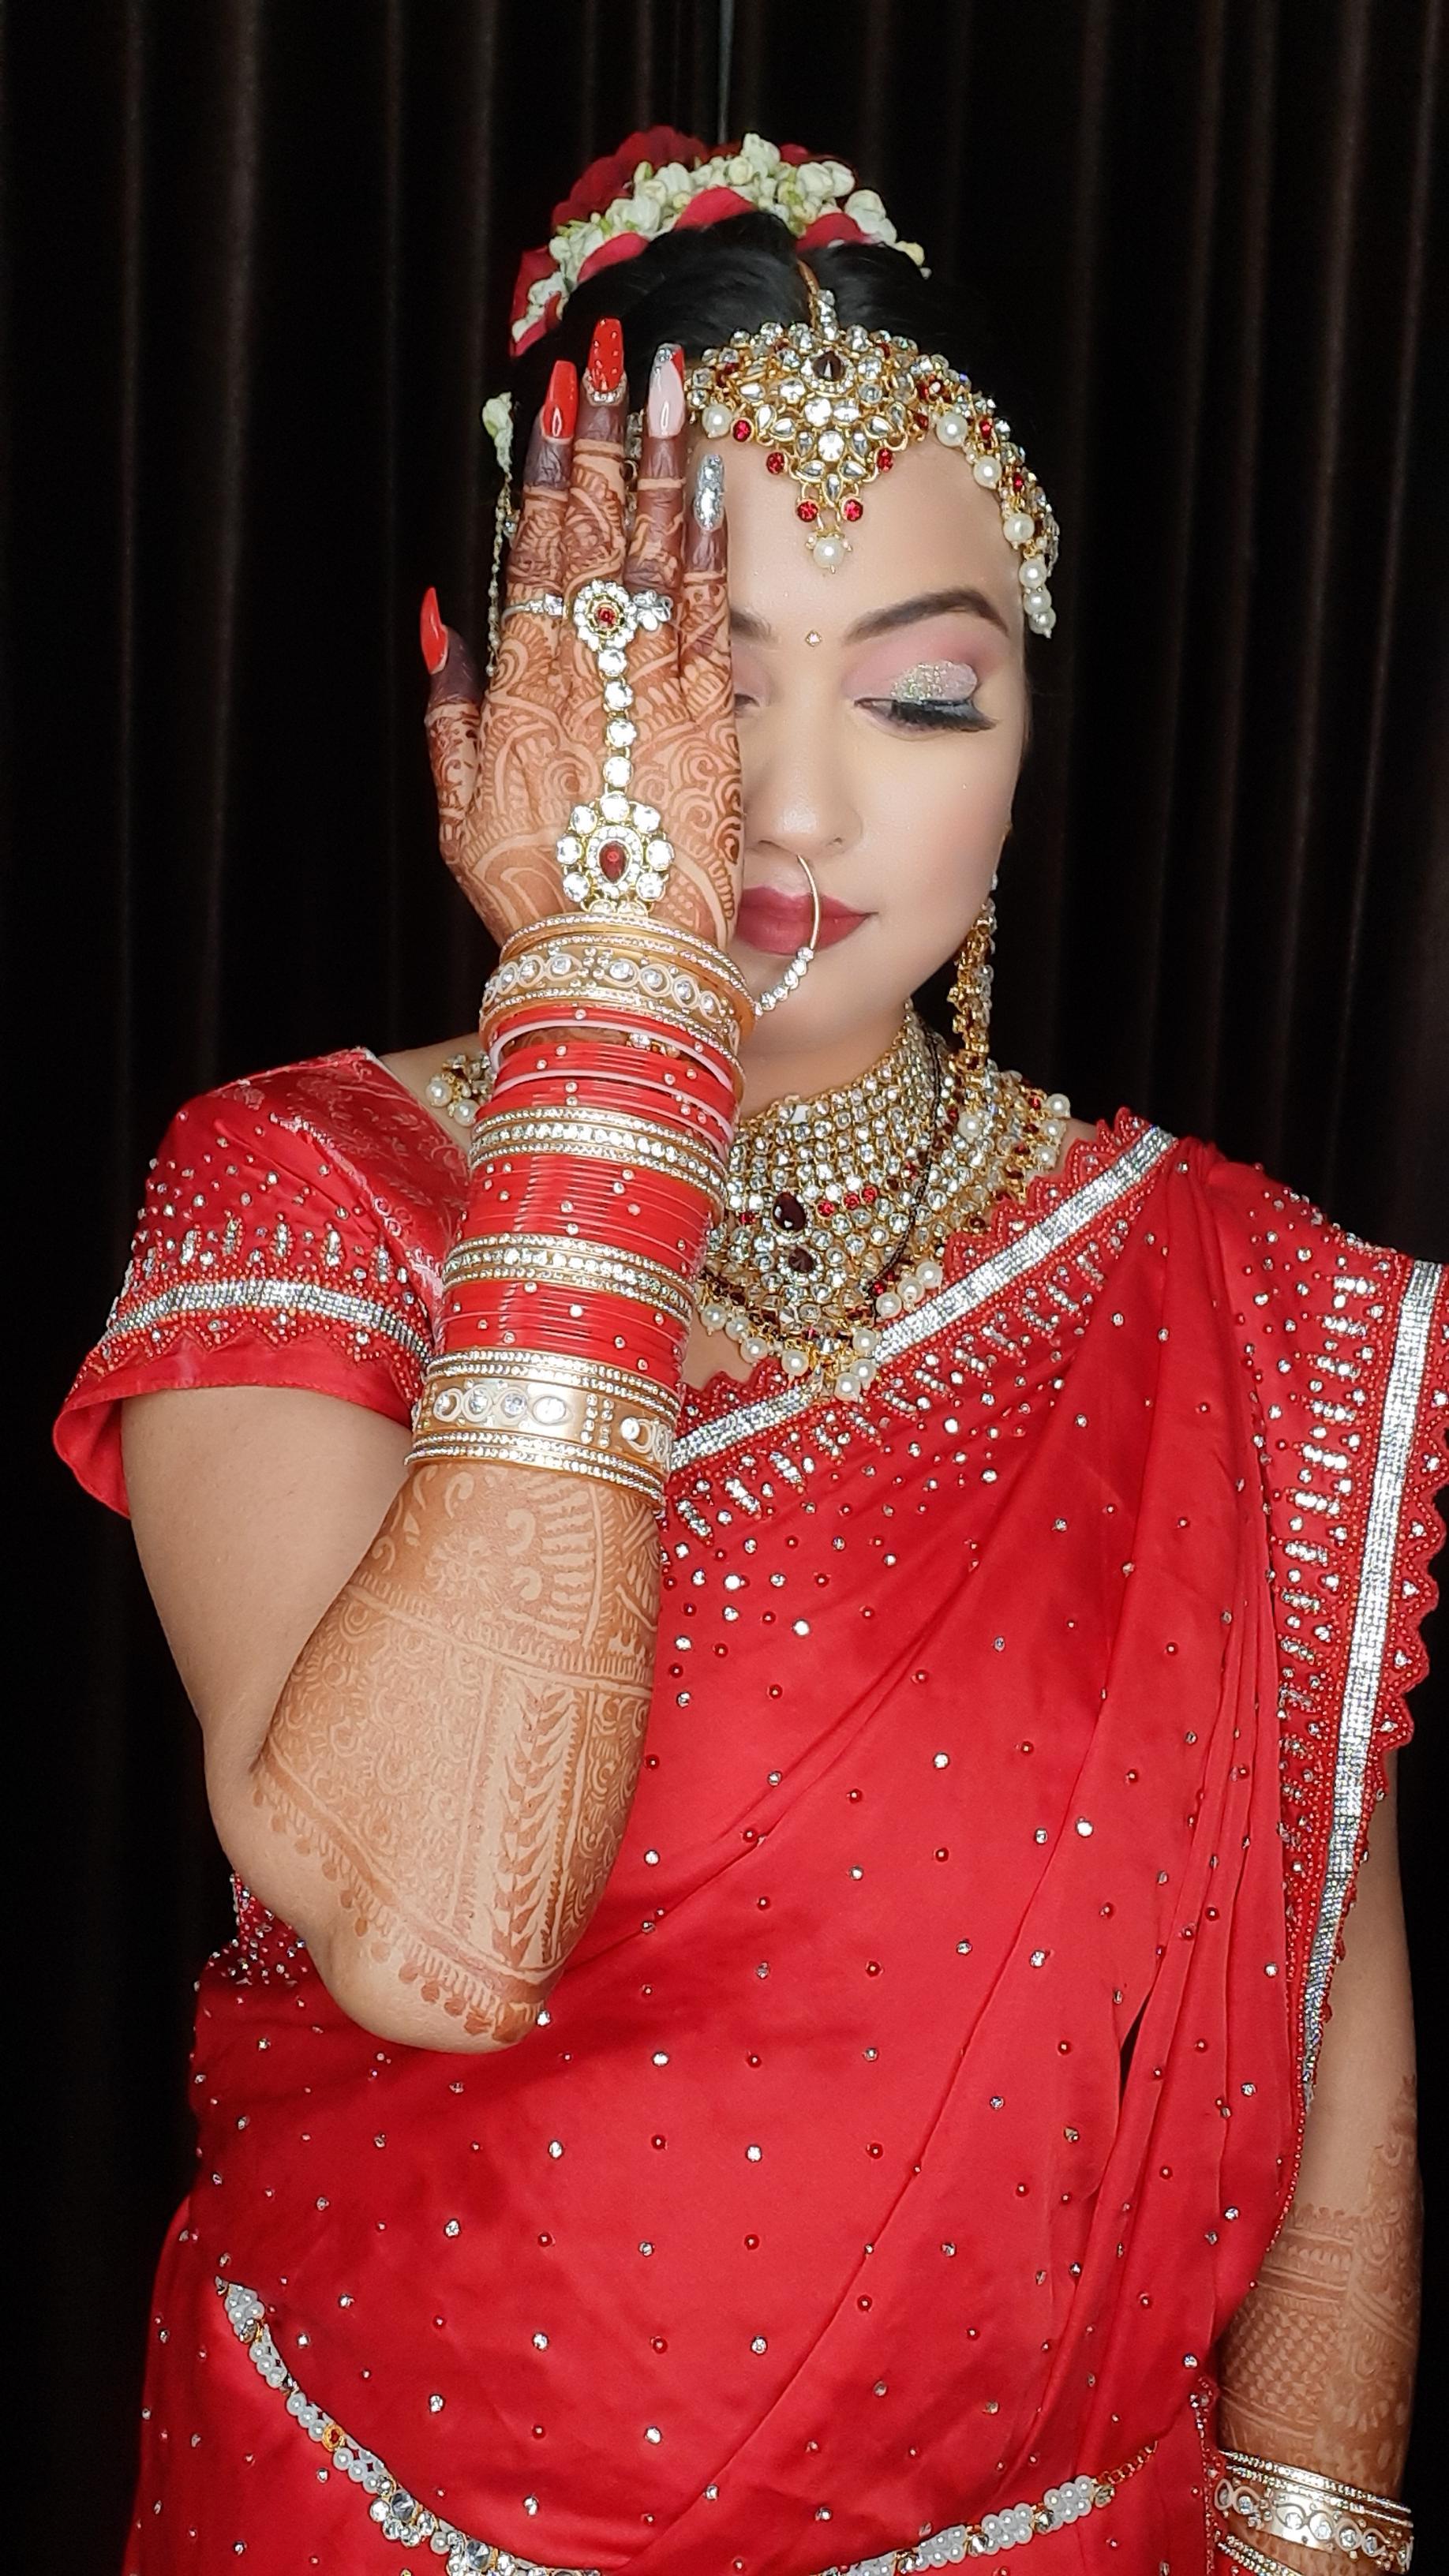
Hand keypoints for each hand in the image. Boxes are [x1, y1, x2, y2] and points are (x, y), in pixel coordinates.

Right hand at [421, 324, 739, 949]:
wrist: (613, 968)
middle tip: (616, 345)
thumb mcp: (457, 815)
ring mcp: (648, 693)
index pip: (535, 551)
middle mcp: (581, 675)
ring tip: (670, 375)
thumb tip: (442, 615)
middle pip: (593, 530)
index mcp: (515, 689)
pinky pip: (710, 613)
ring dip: (660, 457)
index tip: (562, 394)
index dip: (550, 467)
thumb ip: (447, 711)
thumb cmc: (533, 902)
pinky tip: (714, 476)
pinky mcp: (709, 722)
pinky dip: (709, 542)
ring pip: (655, 552)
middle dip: (604, 433)